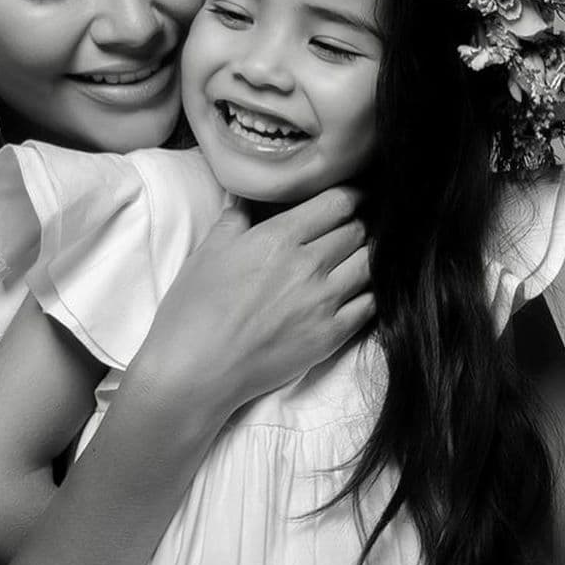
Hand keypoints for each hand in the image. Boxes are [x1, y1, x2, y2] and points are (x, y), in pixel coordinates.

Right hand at [133, 186, 372, 420]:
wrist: (197, 369)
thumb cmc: (195, 309)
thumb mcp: (208, 251)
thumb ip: (234, 219)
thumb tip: (245, 199)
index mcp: (279, 237)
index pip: (336, 203)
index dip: (349, 195)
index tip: (350, 197)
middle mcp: (309, 265)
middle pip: (356, 231)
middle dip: (356, 224)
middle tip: (349, 227)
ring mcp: (323, 302)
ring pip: (368, 265)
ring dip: (365, 256)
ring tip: (355, 257)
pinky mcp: (331, 336)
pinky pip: (369, 305)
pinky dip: (368, 292)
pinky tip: (357, 291)